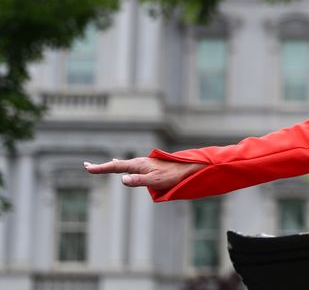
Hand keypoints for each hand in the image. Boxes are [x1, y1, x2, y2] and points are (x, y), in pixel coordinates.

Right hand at [84, 157, 205, 189]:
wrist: (187, 169)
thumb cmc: (172, 176)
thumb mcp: (154, 181)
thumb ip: (138, 181)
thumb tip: (122, 179)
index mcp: (138, 165)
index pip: (115, 167)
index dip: (100, 168)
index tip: (87, 167)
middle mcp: (139, 162)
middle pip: (117, 165)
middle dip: (102, 166)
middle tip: (87, 166)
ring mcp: (144, 164)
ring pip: (124, 164)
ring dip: (112, 165)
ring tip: (103, 166)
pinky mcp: (149, 167)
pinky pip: (131, 165)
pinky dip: (122, 165)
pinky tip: (124, 167)